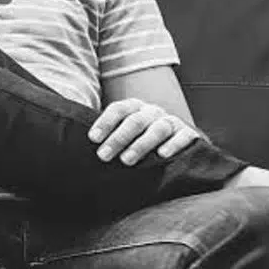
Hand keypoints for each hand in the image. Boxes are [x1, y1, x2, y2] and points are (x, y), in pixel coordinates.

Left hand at [87, 98, 203, 165]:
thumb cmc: (141, 140)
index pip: (118, 109)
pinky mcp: (190, 134)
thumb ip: (107, 135)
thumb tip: (79, 146)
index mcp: (134, 108)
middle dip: (118, 138)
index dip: (105, 122)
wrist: (180, 142)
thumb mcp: (125, 133)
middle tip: (104, 156)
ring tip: (127, 160)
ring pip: (157, 129)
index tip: (93, 139)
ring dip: (141, 144)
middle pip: (135, 121)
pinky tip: (162, 155)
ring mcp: (172, 122)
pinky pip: (183, 136)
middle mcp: (152, 112)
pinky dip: (173, 144)